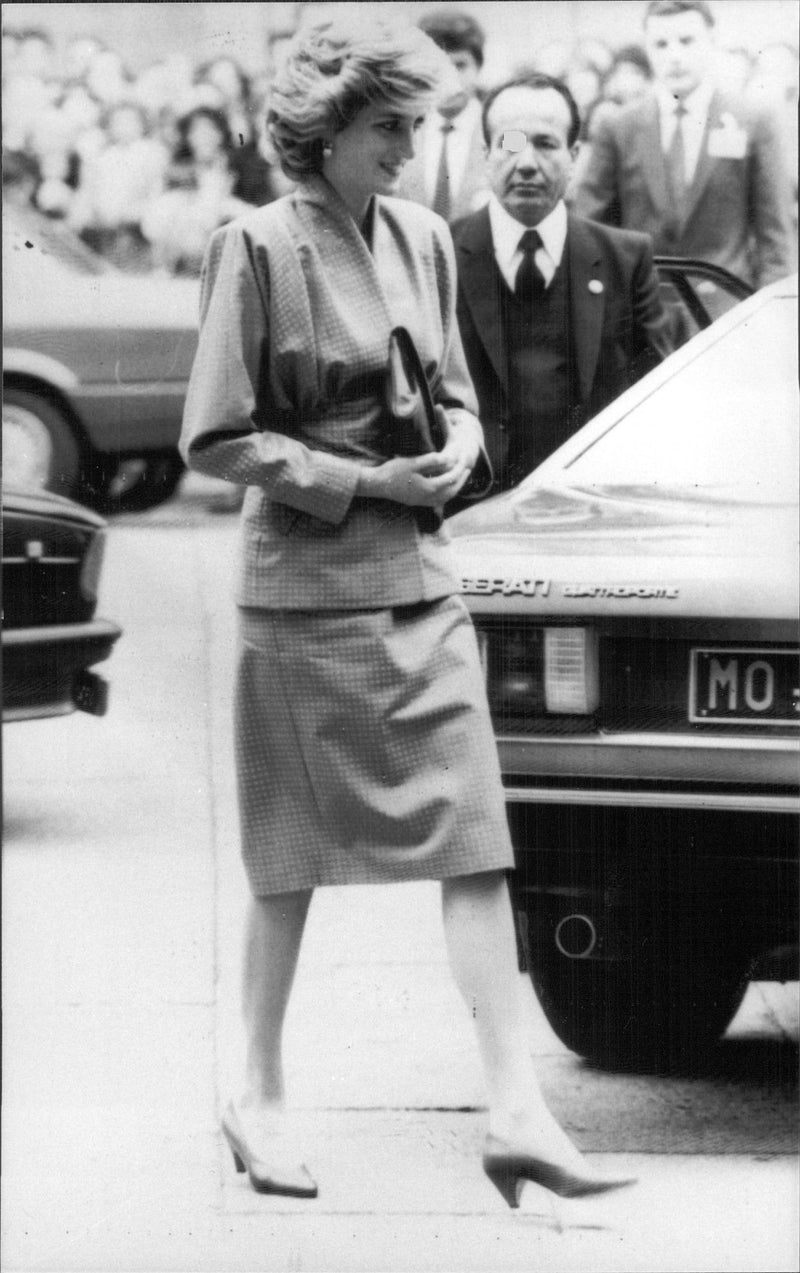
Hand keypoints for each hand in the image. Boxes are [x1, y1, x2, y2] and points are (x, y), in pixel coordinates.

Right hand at [358, 408, 478, 507]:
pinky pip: (437, 501)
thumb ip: (431, 461)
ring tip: (459, 479)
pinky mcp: (417, 502)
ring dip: (454, 489)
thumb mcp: (413, 462)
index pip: (450, 479)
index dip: (458, 469)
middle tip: (467, 470)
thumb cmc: (393, 471)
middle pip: (451, 491)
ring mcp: (422, 502)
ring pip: (445, 498)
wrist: (377, 485)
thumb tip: (447, 458)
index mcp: (429, 488)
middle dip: (460, 481)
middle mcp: (428, 498)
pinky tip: (444, 487)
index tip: (463, 460)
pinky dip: (445, 494)